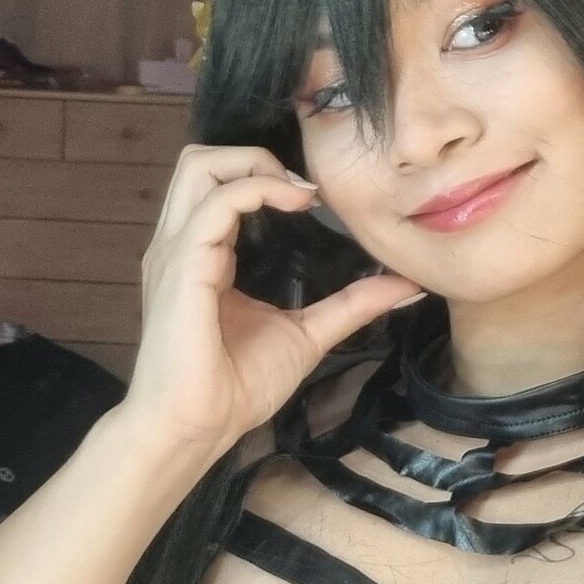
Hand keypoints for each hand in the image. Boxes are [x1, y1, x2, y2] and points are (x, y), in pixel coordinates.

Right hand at [118, 144, 422, 459]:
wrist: (195, 428)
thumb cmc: (235, 388)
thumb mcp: (307, 334)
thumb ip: (351, 304)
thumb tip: (407, 287)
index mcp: (202, 255)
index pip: (220, 184)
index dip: (266, 175)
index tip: (315, 198)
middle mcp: (182, 244)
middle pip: (201, 160)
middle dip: (255, 155)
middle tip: (304, 190)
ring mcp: (176, 251)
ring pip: (199, 165)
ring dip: (254, 164)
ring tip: (298, 194)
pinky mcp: (181, 265)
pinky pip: (216, 203)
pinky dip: (257, 190)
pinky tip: (294, 205)